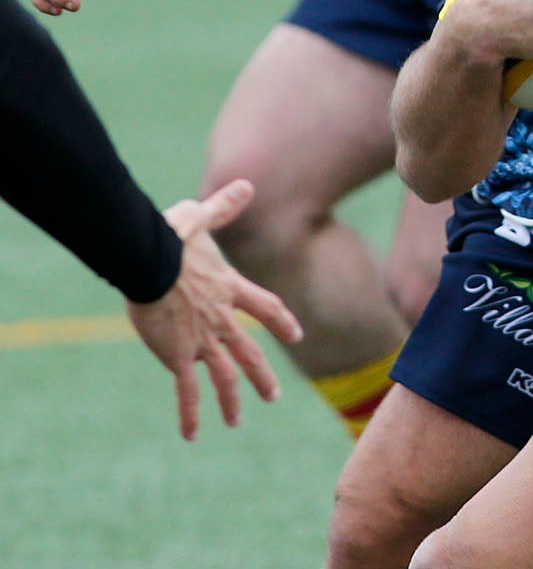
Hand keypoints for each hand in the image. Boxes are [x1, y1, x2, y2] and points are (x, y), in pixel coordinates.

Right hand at [125, 179, 304, 439]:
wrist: (150, 260)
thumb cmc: (170, 236)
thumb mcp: (201, 218)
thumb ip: (225, 206)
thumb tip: (246, 183)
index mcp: (230, 288)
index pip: (267, 307)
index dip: (281, 321)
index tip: (296, 335)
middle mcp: (222, 318)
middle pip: (250, 352)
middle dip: (262, 376)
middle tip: (273, 396)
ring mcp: (203, 340)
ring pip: (225, 377)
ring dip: (233, 400)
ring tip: (238, 421)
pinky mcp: (178, 356)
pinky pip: (188, 391)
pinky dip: (190, 414)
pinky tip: (193, 435)